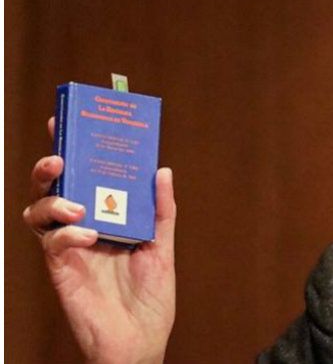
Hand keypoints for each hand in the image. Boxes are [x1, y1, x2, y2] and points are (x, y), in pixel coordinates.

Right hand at [23, 117, 176, 363]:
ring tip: (75, 203)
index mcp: (106, 216)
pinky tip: (88, 235)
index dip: (72, 147)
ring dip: (52, 199)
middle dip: (50, 166)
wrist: (141, 342)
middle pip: (52, 187)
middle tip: (60, 155)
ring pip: (38, 211)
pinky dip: (67, 234)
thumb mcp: (164, 248)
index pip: (85, 176)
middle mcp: (83, 227)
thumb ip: (161, 211)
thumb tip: (162, 170)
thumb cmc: (151, 299)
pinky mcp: (61, 270)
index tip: (66, 120)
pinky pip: (52, 243)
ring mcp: (69, 248)